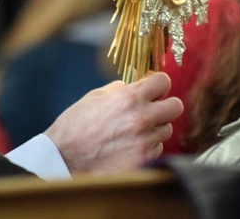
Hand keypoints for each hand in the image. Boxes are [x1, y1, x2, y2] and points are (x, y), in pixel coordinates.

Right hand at [44, 71, 182, 172]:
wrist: (63, 157)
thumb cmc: (75, 126)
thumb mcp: (94, 96)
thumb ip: (119, 89)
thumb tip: (135, 86)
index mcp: (129, 97)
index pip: (164, 81)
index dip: (159, 83)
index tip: (154, 88)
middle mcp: (141, 118)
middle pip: (176, 106)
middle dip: (166, 105)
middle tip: (153, 108)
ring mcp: (143, 141)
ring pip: (167, 129)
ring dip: (156, 127)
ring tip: (136, 129)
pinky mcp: (142, 159)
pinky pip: (158, 148)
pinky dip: (149, 145)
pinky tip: (132, 143)